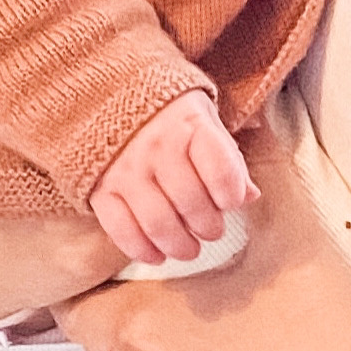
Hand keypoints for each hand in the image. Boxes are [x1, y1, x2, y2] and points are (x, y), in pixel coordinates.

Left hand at [57, 124, 350, 350]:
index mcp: (143, 326)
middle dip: (144, 320)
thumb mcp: (298, 239)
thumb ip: (263, 173)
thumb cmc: (333, 350)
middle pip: (110, 345)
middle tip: (202, 301)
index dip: (100, 279)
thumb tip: (249, 126)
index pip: (75, 300)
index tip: (141, 265)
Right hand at [88, 87, 254, 266]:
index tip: (229, 202)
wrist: (106, 95)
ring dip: (180, 245)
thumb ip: (227, 157)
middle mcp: (156, 147)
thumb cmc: (168, 114)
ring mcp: (126, 170)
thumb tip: (250, 196)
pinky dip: (142, 250)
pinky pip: (121, 230)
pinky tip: (157, 254)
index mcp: (189, 125)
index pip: (220, 171)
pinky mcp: (101, 189)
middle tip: (211, 230)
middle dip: (208, 227)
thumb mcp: (204, 121)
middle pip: (191, 203)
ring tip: (190, 248)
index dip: (230, 195)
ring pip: (158, 223)